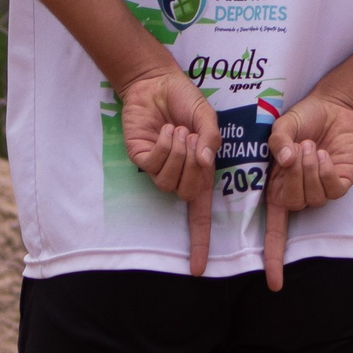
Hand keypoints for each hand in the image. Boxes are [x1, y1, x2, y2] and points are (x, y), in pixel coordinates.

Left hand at [120, 70, 217, 275]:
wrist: (156, 82)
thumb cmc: (184, 100)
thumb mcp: (208, 118)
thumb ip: (211, 138)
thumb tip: (206, 161)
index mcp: (199, 171)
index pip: (199, 216)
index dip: (200, 243)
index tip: (199, 270)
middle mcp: (179, 174)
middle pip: (189, 194)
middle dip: (194, 166)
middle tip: (194, 138)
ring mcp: (158, 167)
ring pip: (170, 183)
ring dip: (178, 156)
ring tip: (180, 132)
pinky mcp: (141, 157)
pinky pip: (154, 166)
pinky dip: (165, 148)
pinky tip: (167, 131)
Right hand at [260, 93, 352, 290]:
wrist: (334, 107)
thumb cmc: (303, 118)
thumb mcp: (281, 127)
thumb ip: (277, 141)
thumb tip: (282, 161)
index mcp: (277, 187)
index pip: (274, 232)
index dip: (274, 259)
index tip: (274, 285)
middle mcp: (298, 193)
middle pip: (292, 203)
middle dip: (294, 174)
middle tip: (299, 147)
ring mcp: (321, 190)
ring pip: (313, 197)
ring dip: (311, 169)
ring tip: (312, 146)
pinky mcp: (342, 184)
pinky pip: (333, 190)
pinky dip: (328, 171)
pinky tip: (327, 155)